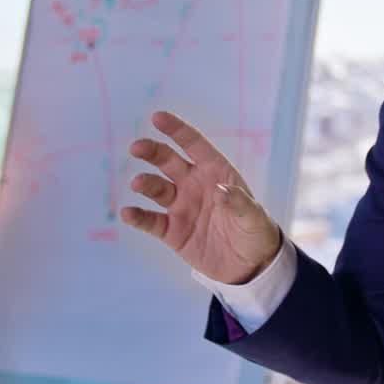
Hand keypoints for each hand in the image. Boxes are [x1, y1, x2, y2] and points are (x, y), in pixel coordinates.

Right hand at [121, 111, 281, 283]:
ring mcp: (181, 207)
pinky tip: (127, 213)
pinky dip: (138, 217)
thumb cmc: (255, 232)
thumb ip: (239, 202)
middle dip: (152, 152)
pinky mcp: (172, 232)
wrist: (250, 266)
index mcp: (215, 172)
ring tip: (138, 183)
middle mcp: (194, 185)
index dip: (176, 130)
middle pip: (168, 161)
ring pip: (157, 188)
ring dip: (146, 183)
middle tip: (136, 148)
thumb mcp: (254, 217)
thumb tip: (221, 191)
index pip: (193, 145)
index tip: (157, 118)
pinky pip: (151, 221)